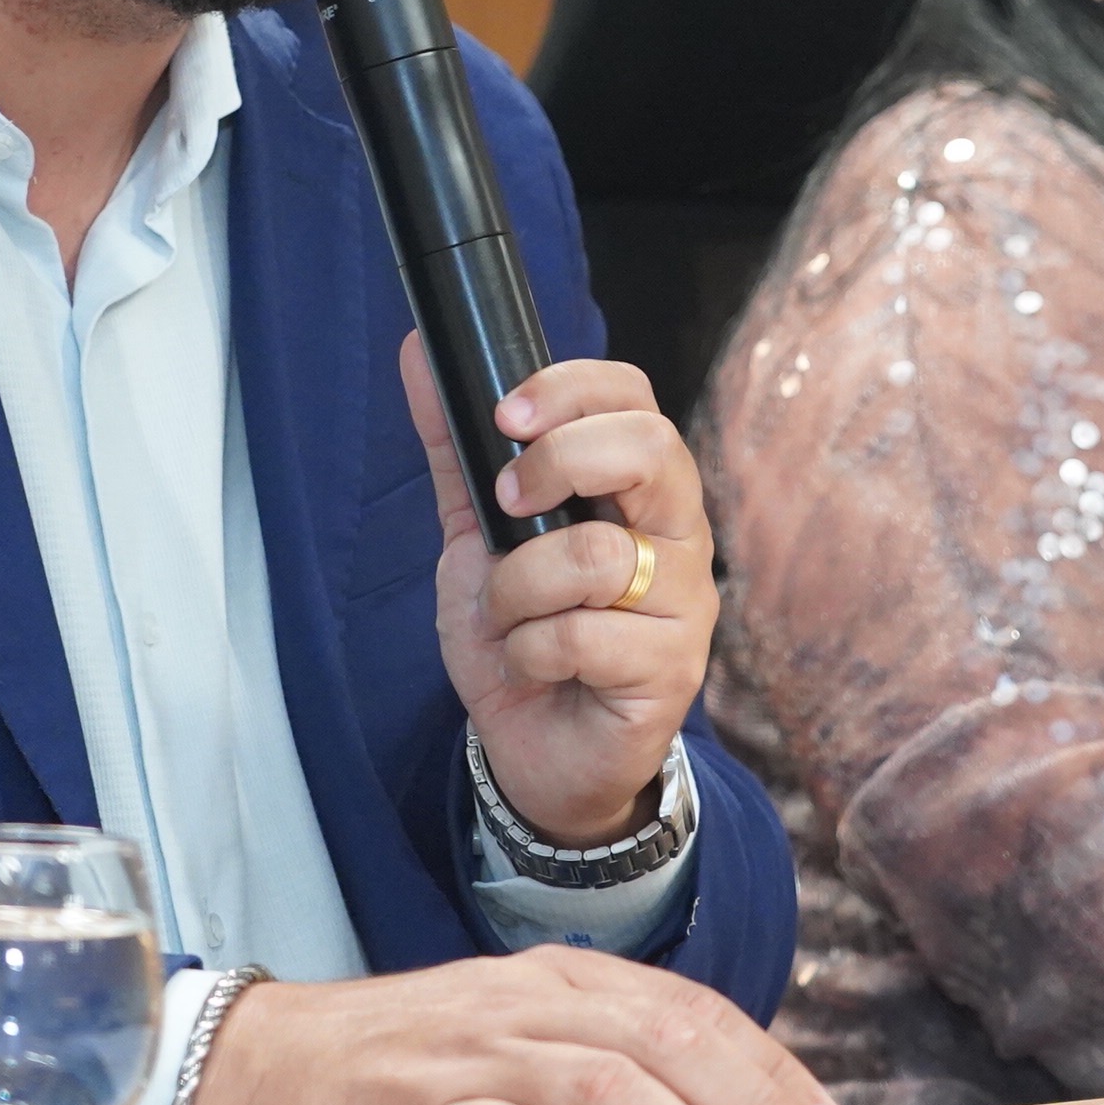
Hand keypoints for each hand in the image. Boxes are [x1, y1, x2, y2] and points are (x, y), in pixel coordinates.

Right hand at [187, 949, 840, 1104]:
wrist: (272, 1062)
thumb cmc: (406, 1059)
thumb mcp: (517, 1028)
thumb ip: (604, 1054)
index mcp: (561, 979)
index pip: (690, 1009)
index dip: (767, 1066)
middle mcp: (530, 1005)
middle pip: (666, 1041)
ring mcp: (479, 1057)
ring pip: (609, 1088)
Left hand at [405, 337, 716, 845]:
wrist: (537, 752)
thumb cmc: (522, 634)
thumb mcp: (476, 535)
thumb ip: (455, 451)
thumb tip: (419, 352)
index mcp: (637, 486)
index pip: (634, 397)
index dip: (570, 390)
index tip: (504, 417)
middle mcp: (677, 531)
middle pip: (650, 447)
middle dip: (558, 464)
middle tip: (505, 507)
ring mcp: (684, 602)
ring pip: (598, 555)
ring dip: (518, 588)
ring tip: (507, 619)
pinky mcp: (672, 669)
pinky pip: (584, 636)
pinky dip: (530, 651)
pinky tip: (531, 666)